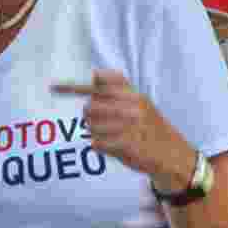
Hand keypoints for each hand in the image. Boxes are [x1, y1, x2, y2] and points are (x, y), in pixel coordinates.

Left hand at [52, 69, 192, 189]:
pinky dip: (99, 146)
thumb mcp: (140, 103)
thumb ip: (118, 88)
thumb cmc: (150, 127)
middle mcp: (132, 107)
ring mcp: (130, 126)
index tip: (52, 87)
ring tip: (112, 136)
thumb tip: (94, 73)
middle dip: (89, 117)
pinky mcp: (126, 145)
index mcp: (133, 95)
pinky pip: (96, 143)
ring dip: (95, 133)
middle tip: (102, 123)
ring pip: (91, 127)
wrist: (174, 155)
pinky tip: (112, 146)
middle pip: (89, 108)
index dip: (72, 87)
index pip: (98, 85)